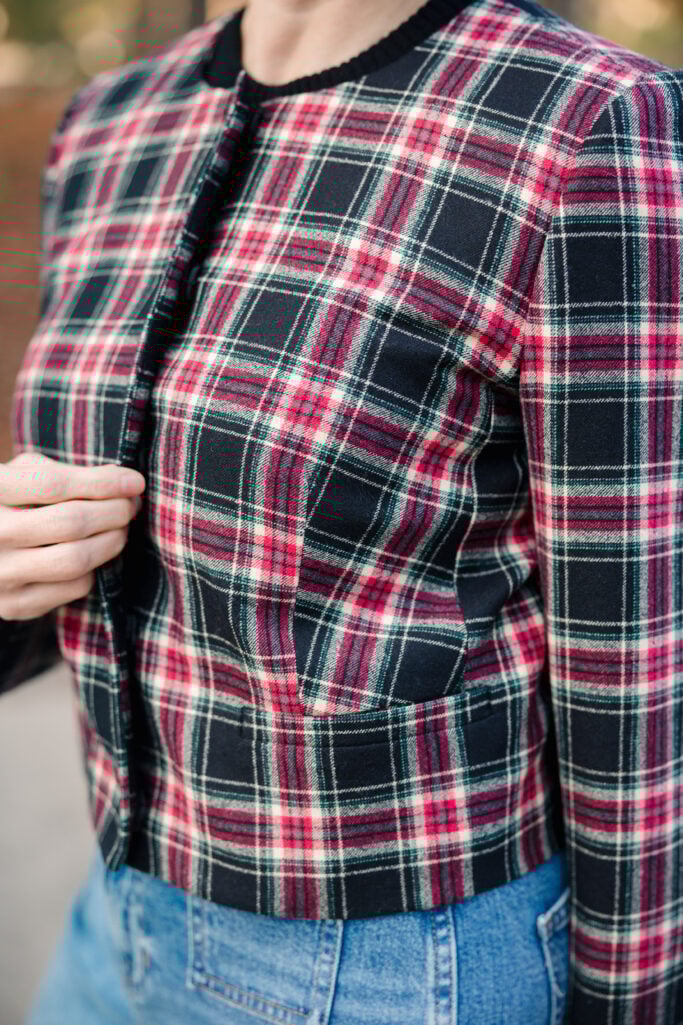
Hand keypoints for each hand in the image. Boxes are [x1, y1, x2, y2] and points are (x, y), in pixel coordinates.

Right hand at [0, 451, 144, 621]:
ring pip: (77, 559)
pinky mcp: (15, 605)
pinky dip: (96, 568)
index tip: (135, 482)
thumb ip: (65, 473)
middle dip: (115, 512)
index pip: (53, 484)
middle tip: (129, 506)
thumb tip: (122, 481)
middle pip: (71, 522)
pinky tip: (94, 553)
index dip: (103, 482)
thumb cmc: (9, 503)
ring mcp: (0, 574)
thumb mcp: (22, 474)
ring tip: (120, 527)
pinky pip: (75, 586)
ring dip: (112, 540)